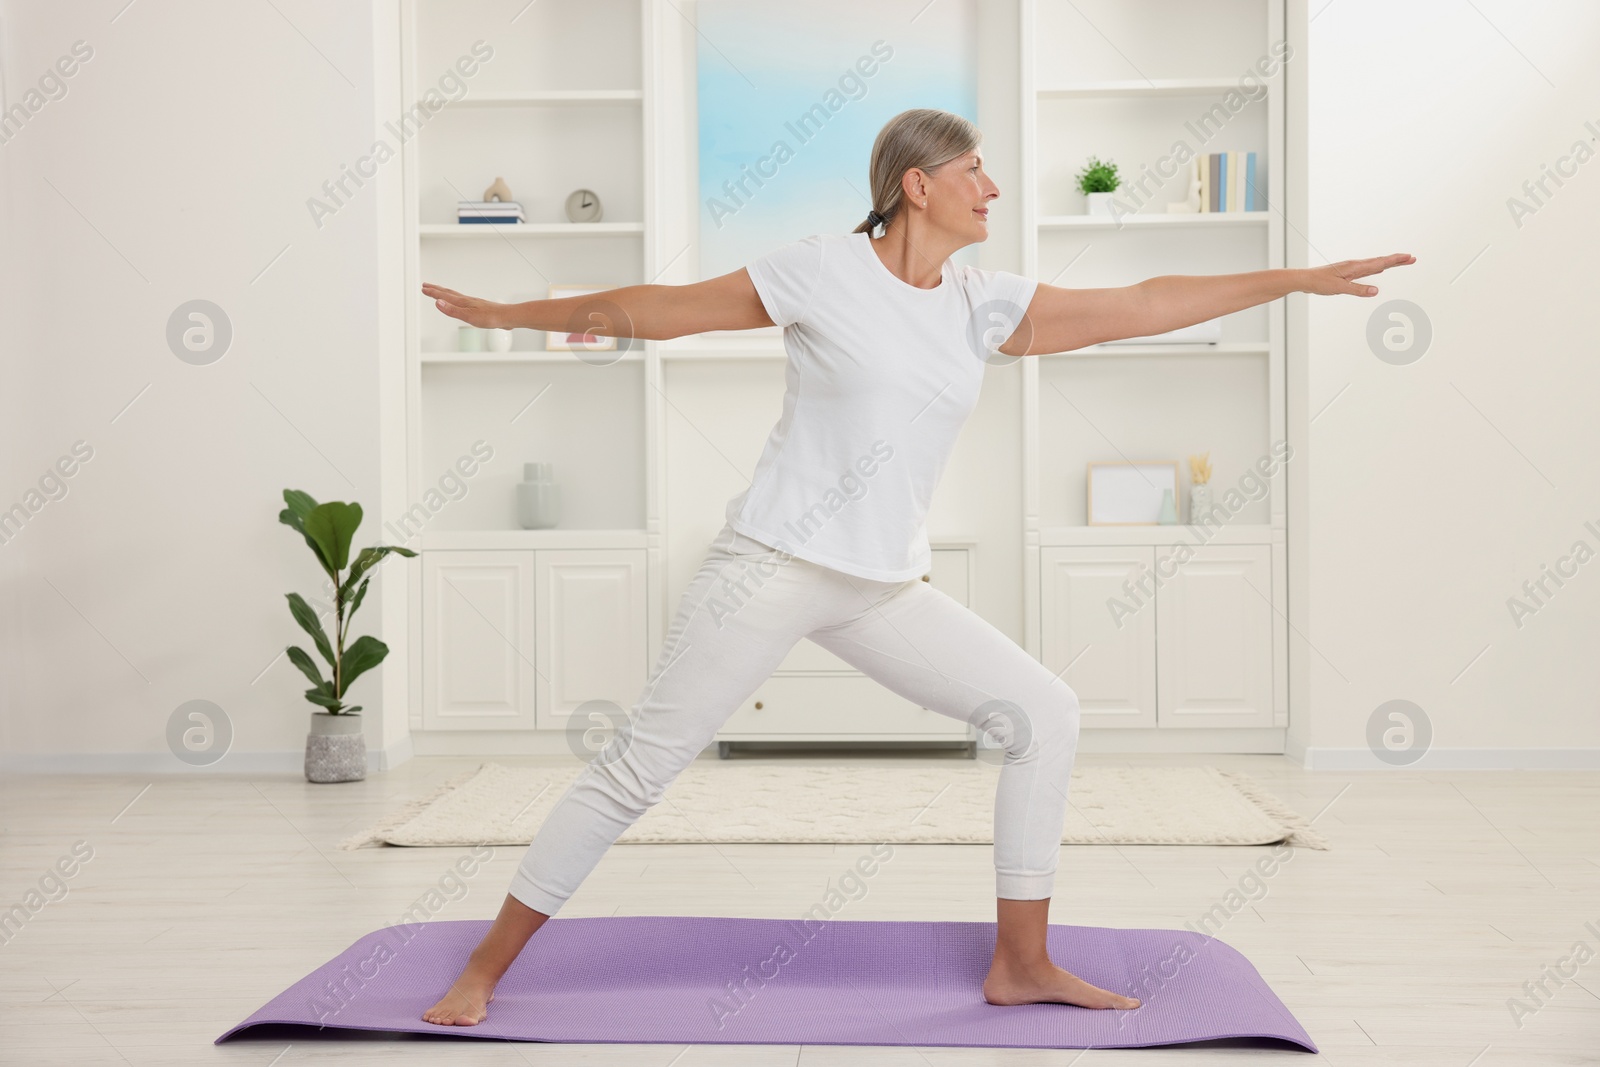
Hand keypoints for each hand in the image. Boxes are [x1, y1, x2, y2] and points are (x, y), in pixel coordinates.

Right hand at [422, 283, 510, 328]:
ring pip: (455, 297)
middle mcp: (467, 301)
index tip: (423, 288)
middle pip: (448, 293)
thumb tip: (437, 302)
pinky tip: (460, 304)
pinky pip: (463, 302)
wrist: (507, 317)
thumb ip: (452, 310)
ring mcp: (473, 304)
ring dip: (445, 294)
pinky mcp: (479, 309)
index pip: (444, 296)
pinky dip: (456, 300)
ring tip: (440, 292)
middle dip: (436, 289)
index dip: (433, 293)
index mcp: (462, 302)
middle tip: (426, 285)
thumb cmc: (490, 318)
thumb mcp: (468, 316)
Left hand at [1300, 253, 1414, 296]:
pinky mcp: (1347, 273)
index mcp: (1355, 267)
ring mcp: (1351, 268)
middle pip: (1381, 261)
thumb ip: (1358, 290)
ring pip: (1374, 264)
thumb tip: (1376, 291)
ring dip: (1389, 262)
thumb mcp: (1339, 288)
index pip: (1380, 262)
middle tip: (1412, 258)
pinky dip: (1377, 267)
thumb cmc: (1320, 283)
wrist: (1305, 280)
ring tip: (1401, 261)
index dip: (1396, 260)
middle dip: (1397, 260)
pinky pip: (1367, 269)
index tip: (1409, 257)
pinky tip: (1379, 268)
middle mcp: (1355, 265)